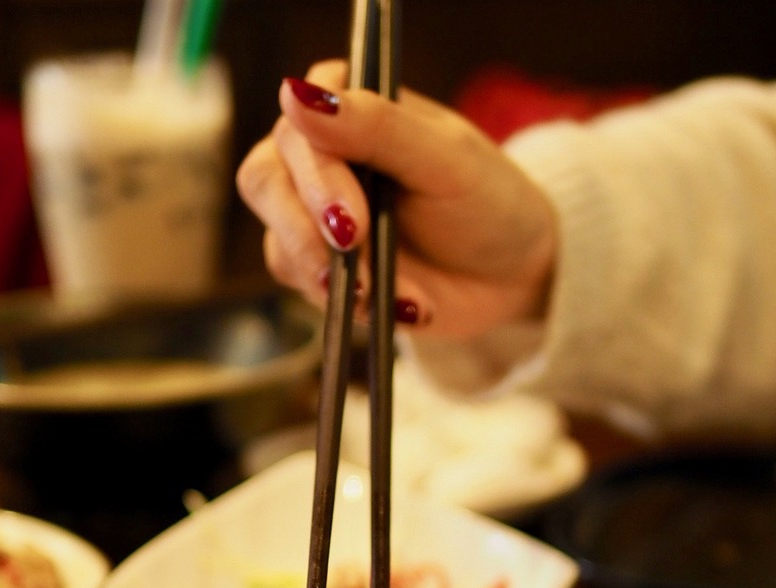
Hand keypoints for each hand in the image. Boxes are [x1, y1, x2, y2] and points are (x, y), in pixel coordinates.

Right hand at [236, 60, 557, 338]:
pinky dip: (349, 303)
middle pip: (265, 181)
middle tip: (354, 253)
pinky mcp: (320, 270)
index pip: (297, 128)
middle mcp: (319, 156)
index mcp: (347, 107)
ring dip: (328, 274)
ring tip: (383, 292)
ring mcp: (313, 217)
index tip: (353, 221)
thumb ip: (376, 125)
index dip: (315, 177)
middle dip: (307, 229)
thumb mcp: (445, 158)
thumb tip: (295, 94)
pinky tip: (400, 305)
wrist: (509, 276)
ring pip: (278, 241)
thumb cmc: (486, 202)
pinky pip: (304, 288)